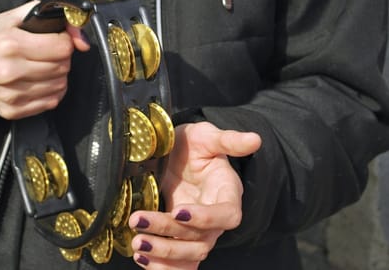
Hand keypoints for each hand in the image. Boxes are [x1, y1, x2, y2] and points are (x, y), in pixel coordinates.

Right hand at [0, 1, 89, 118]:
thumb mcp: (22, 17)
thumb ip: (58, 20)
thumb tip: (83, 42)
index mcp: (9, 45)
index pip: (62, 47)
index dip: (64, 41)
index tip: (55, 39)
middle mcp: (8, 72)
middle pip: (62, 67)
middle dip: (61, 58)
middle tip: (46, 53)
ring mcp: (10, 94)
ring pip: (60, 85)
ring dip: (57, 75)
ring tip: (40, 66)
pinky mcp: (13, 110)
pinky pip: (51, 102)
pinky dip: (50, 91)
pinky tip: (37, 81)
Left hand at [128, 122, 260, 268]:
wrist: (178, 153)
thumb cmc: (195, 144)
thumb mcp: (207, 136)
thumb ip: (229, 140)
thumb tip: (255, 139)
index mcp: (227, 194)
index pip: (226, 215)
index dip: (206, 218)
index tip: (178, 211)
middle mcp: (214, 218)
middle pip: (201, 240)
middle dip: (170, 237)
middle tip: (139, 222)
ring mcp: (198, 231)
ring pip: (189, 255)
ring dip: (163, 255)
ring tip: (137, 244)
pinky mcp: (181, 237)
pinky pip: (178, 262)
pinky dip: (161, 266)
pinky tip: (140, 257)